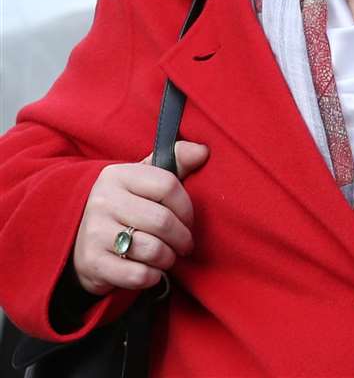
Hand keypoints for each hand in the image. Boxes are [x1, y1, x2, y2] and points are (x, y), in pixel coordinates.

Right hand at [70, 141, 208, 295]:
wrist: (77, 241)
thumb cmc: (124, 207)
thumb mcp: (143, 180)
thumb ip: (175, 163)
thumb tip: (202, 151)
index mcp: (117, 175)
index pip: (168, 185)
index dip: (187, 207)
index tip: (189, 220)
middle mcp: (102, 201)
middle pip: (162, 221)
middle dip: (182, 238)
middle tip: (185, 245)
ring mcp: (93, 232)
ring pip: (152, 249)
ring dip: (168, 258)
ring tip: (168, 257)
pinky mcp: (91, 263)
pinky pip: (137, 274)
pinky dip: (152, 277)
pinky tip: (151, 272)